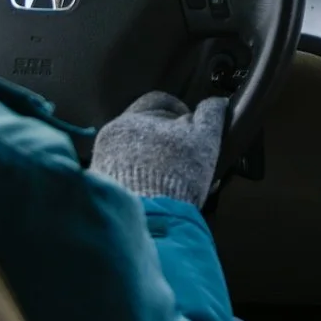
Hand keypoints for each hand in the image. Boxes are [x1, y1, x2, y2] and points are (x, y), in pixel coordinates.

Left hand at [91, 91, 228, 205]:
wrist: (149, 219)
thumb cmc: (178, 174)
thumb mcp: (204, 140)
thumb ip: (211, 115)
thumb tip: (217, 101)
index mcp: (134, 119)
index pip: (159, 102)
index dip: (180, 111)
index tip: (192, 126)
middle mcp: (112, 135)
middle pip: (144, 125)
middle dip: (166, 135)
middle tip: (185, 153)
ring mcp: (104, 160)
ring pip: (135, 149)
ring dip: (154, 156)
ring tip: (174, 175)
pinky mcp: (103, 184)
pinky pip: (125, 171)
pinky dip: (143, 176)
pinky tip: (160, 189)